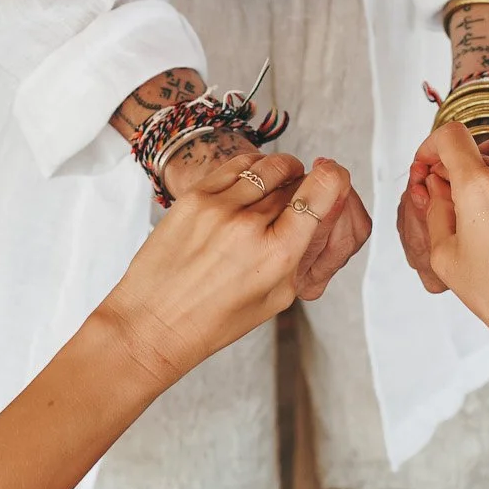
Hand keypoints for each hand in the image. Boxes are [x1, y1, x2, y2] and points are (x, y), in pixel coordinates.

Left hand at [164, 129, 369, 302]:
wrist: (153, 322)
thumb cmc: (216, 318)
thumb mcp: (277, 296)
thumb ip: (302, 252)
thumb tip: (321, 209)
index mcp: (278, 255)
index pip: (322, 190)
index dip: (335, 179)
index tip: (334, 179)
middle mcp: (250, 226)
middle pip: (297, 182)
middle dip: (303, 190)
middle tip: (295, 206)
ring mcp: (219, 207)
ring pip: (270, 166)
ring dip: (282, 172)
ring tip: (278, 188)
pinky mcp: (195, 196)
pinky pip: (238, 165)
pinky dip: (253, 170)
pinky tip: (253, 183)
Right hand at [409, 124, 488, 373]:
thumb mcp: (447, 257)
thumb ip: (436, 210)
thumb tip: (437, 184)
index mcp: (478, 188)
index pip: (450, 137)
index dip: (432, 146)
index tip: (430, 162)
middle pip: (478, 146)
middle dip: (460, 164)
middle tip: (455, 191)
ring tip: (485, 183)